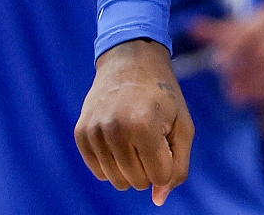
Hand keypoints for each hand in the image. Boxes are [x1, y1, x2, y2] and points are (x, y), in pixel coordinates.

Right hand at [76, 39, 194, 205]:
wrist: (130, 62)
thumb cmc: (163, 96)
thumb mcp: (183, 125)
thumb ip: (178, 165)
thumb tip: (158, 200)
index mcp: (143, 126)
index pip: (159, 176)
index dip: (168, 162)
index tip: (167, 139)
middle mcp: (114, 130)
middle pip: (138, 182)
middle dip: (150, 166)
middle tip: (152, 135)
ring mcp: (94, 132)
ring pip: (117, 181)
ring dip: (132, 166)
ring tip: (136, 136)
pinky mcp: (81, 134)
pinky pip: (99, 172)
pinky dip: (113, 163)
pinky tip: (120, 139)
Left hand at [190, 2, 263, 140]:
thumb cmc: (263, 49)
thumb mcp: (242, 37)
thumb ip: (219, 32)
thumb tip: (191, 26)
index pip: (250, 31)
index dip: (233, 49)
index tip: (219, 63)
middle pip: (262, 49)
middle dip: (241, 67)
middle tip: (227, 80)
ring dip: (250, 81)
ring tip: (233, 90)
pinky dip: (262, 91)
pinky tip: (246, 96)